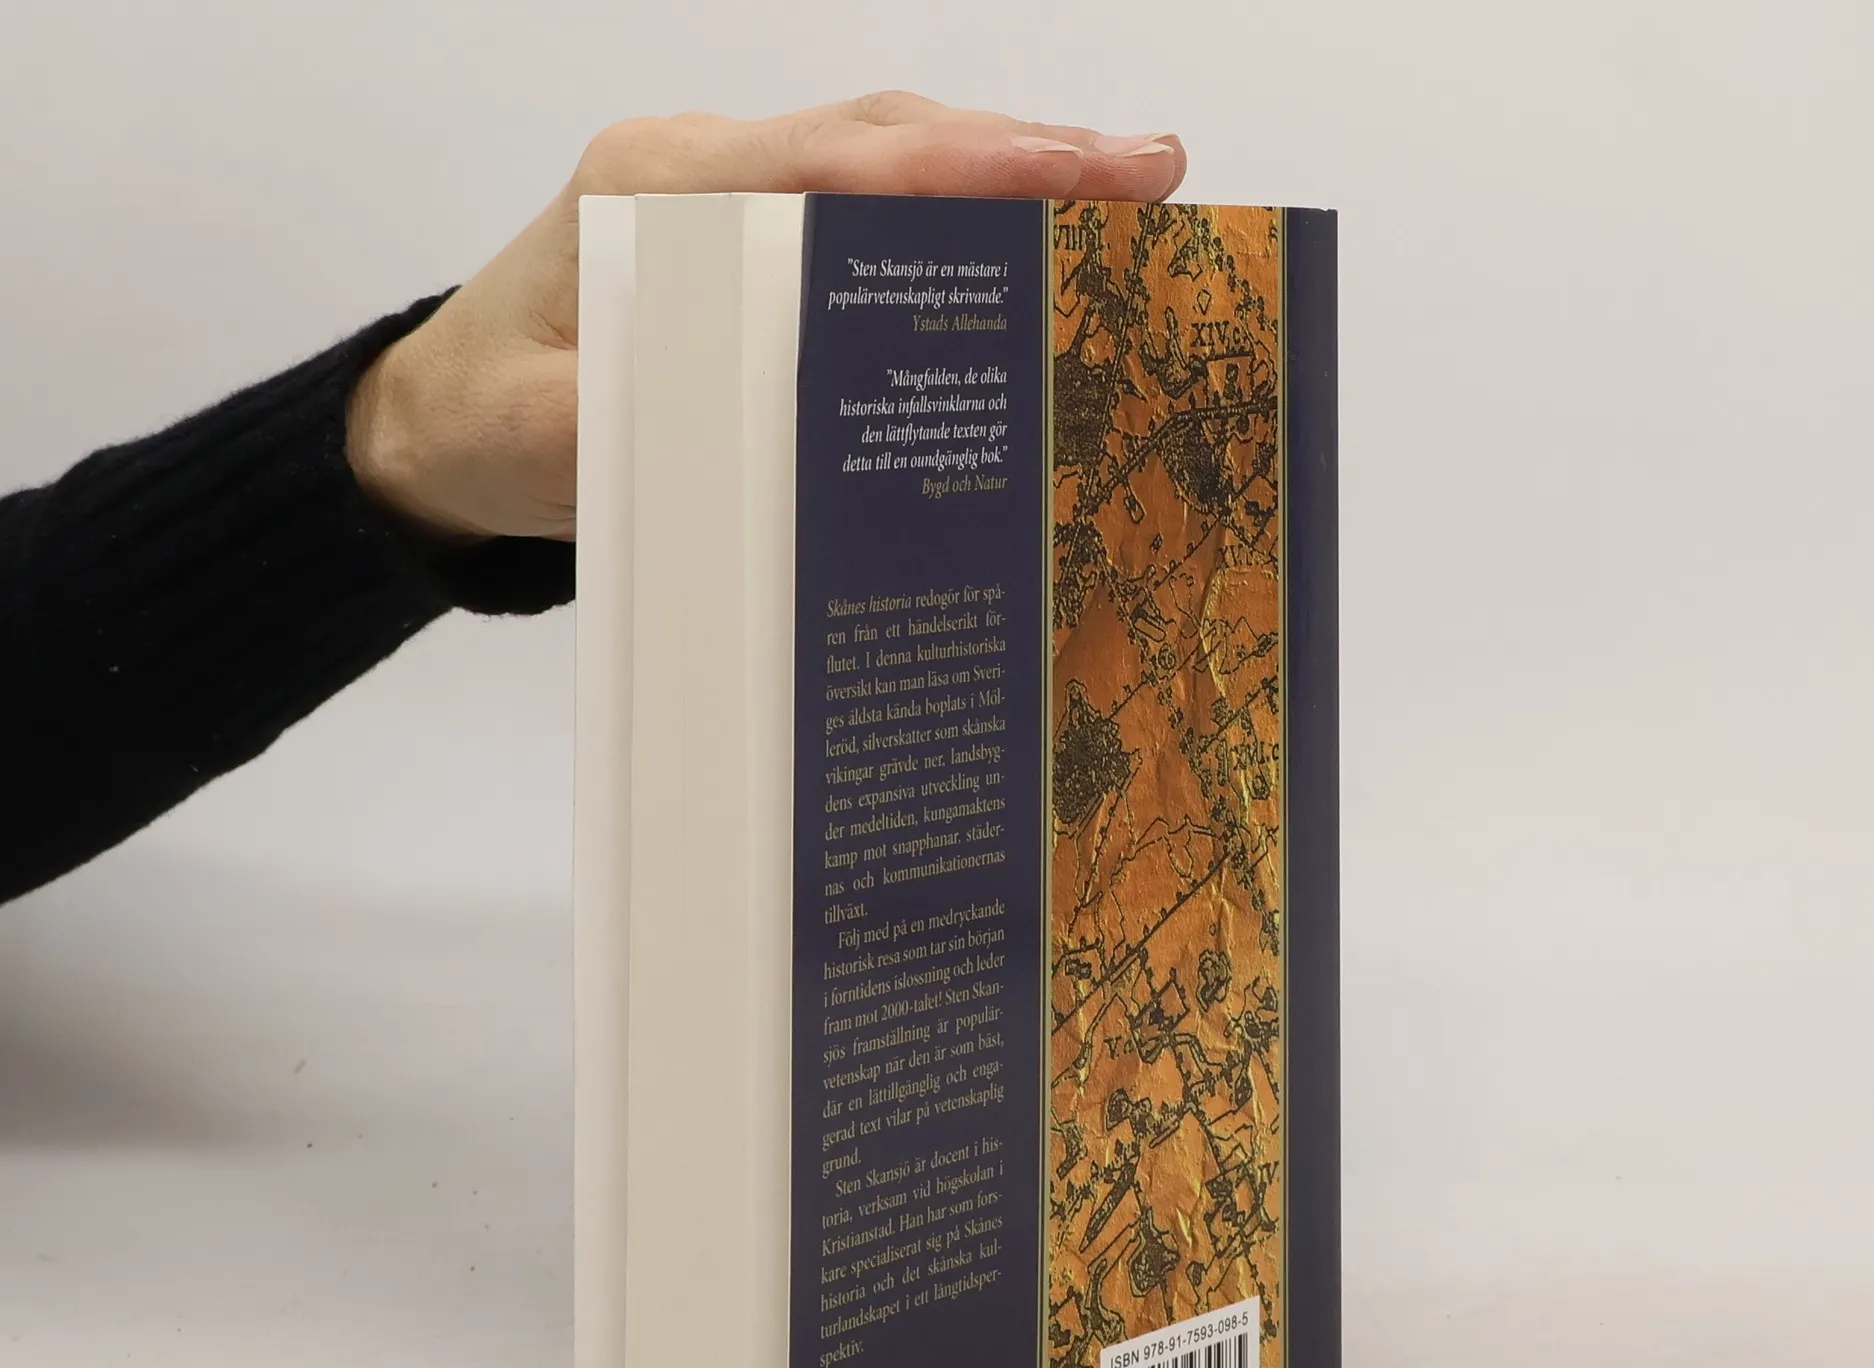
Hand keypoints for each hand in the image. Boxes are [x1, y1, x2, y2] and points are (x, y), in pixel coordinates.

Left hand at [345, 94, 1185, 542]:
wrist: (434, 422)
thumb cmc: (483, 422)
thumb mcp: (541, 439)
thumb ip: (633, 420)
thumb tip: (759, 418)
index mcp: (655, 192)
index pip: (839, 160)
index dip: (972, 164)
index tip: (1091, 171)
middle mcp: (702, 171)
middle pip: (884, 139)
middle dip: (1024, 154)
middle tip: (1156, 182)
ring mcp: (724, 197)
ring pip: (885, 163)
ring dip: (1002, 179)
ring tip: (1127, 211)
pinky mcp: (742, 239)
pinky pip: (862, 213)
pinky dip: (951, 224)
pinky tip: (1026, 259)